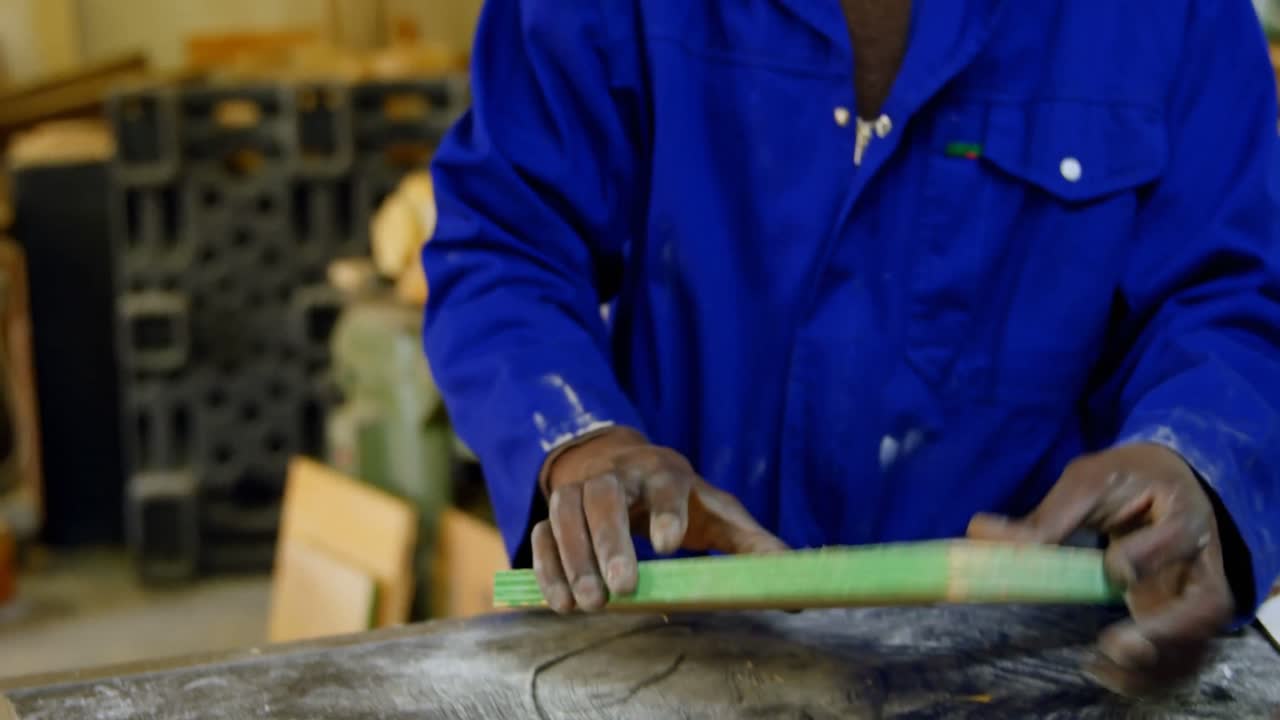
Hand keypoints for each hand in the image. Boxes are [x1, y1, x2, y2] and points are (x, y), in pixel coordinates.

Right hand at [532, 427, 786, 613]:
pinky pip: (542, 531)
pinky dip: (546, 565)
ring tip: (587, 605)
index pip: (665, 483)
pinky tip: (559, 602)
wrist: (621, 462)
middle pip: (606, 497)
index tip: (670, 545)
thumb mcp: (716, 510)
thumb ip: (752, 542)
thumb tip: (799, 575)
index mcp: (665, 472)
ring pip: (566, 511)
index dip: (667, 511)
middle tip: (621, 588)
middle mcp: (618, 473)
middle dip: (612, 541)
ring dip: (573, 557)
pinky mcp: (556, 506)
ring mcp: (582, 487)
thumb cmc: (678, 497)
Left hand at [968, 443, 1235, 694]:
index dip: (1148, 556)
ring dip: (1154, 665)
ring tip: (1103, 669)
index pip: (1178, 536)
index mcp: (1182, 513)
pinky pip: (1179, 658)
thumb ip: (1045, 515)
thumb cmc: (1126, 480)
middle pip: (1205, 605)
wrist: (1168, 486)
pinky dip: (1149, 676)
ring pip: (1194, 643)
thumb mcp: (1088, 482)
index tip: (1115, 569)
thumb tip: (979, 531)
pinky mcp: (1185, 622)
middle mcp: (1201, 560)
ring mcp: (1197, 595)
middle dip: (1166, 631)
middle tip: (1120, 646)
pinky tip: (1108, 674)